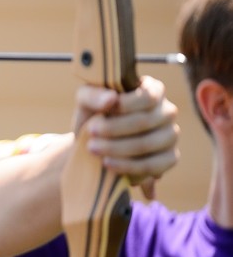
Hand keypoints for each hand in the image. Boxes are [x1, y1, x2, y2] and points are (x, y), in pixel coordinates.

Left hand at [72, 75, 179, 196]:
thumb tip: (111, 99)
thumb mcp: (86, 101)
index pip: (147, 96)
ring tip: (93, 149)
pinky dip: (128, 166)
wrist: (93, 143)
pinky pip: (153, 165)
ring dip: (116, 148)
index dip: (124, 106)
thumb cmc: (93, 115)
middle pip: (145, 121)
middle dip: (113, 129)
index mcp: (152, 90)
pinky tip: (108, 163)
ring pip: (148, 144)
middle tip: (90, 133)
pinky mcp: (169, 158)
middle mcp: (167, 111)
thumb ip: (94, 95)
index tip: (101, 113)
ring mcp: (170, 135)